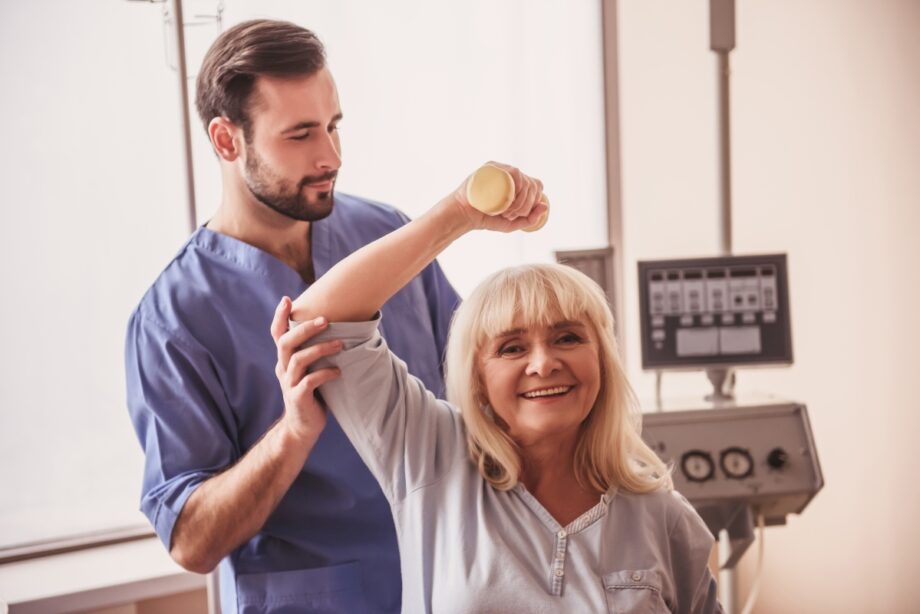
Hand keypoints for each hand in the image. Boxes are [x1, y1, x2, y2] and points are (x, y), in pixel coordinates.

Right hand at [270, 297, 341, 444]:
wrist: (302, 427)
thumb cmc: (311, 393)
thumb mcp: (307, 370)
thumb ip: (311, 352)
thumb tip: (334, 326)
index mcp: (284, 360)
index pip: (277, 334)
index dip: (279, 317)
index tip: (286, 299)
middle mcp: (283, 369)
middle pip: (286, 343)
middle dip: (305, 329)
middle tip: (325, 320)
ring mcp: (289, 384)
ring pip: (299, 360)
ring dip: (320, 349)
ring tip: (340, 344)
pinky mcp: (298, 398)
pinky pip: (309, 382)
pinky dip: (325, 374)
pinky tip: (338, 372)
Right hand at [450, 162, 547, 231]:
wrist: (463, 215)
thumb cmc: (486, 218)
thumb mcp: (512, 223)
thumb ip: (530, 219)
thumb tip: (545, 206)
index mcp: (517, 183)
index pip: (536, 185)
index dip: (534, 200)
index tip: (521, 215)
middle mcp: (511, 175)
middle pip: (532, 183)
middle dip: (526, 204)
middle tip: (510, 215)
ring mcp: (501, 169)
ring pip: (524, 179)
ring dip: (520, 199)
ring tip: (506, 211)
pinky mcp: (492, 167)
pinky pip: (513, 172)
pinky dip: (516, 186)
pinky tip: (508, 200)